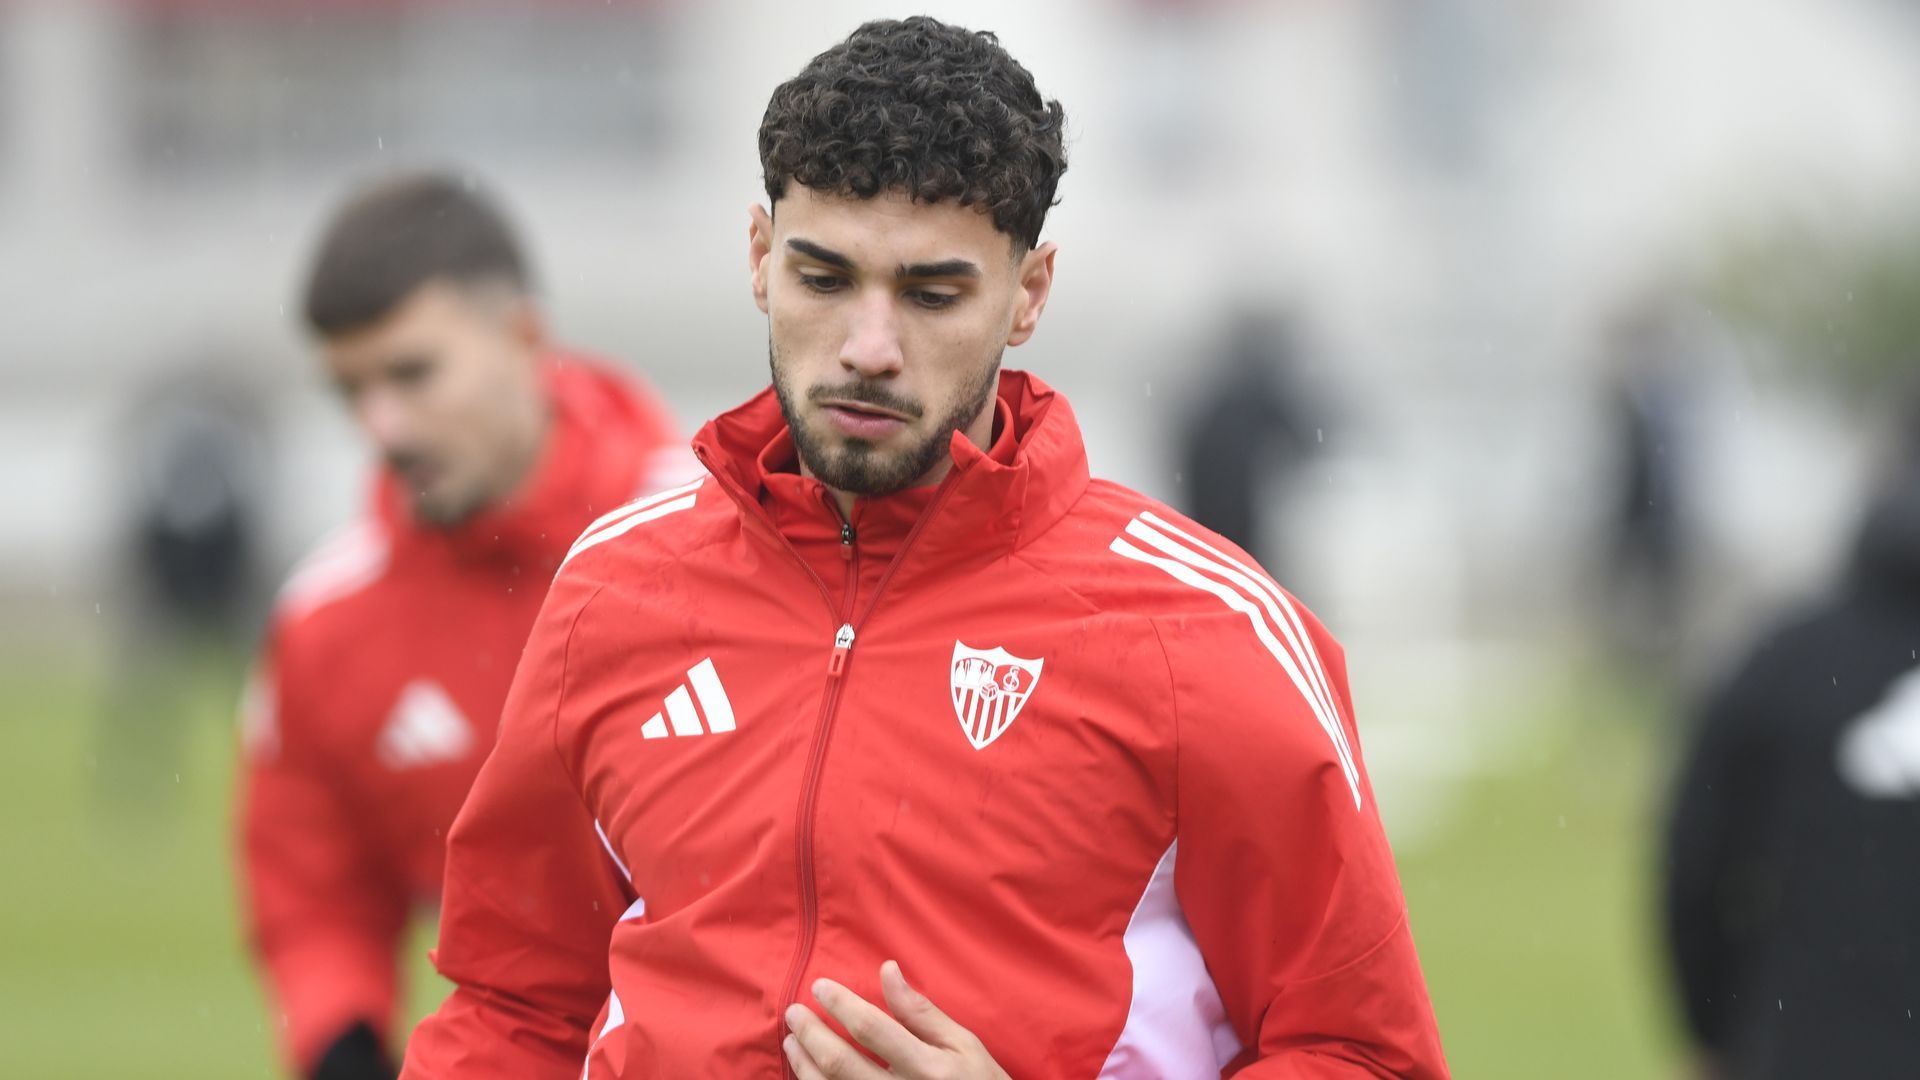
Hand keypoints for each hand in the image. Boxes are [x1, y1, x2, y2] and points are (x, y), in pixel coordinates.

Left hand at [782, 960, 1009, 1078]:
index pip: (871, 1029)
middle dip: (810, 1034)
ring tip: (793, 1043)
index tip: (820, 986)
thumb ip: (921, 1012)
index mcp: (927, 1067)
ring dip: (803, 1065)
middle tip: (793, 1012)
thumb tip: (887, 970)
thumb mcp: (964, 1045)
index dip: (840, 1004)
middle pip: (840, 1063)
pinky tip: (807, 1076)